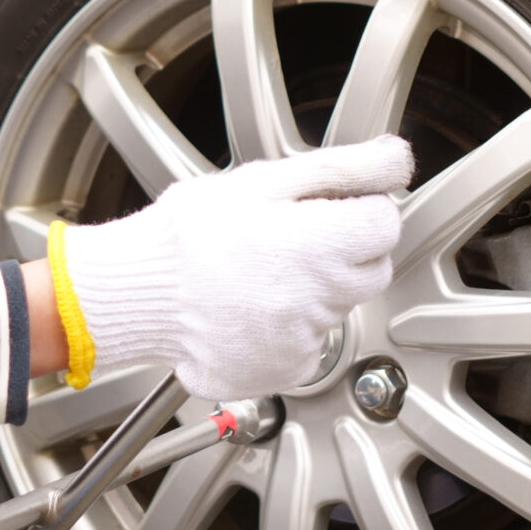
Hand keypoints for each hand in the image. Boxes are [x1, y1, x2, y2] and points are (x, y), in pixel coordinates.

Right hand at [50, 136, 411, 399]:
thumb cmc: (189, 233)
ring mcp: (303, 342)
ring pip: (339, 306)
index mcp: (318, 245)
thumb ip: (339, 169)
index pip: (386, 225)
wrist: (134, 293)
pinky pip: (311, 343)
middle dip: (345, 248)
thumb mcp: (261, 181)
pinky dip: (291, 326)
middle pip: (372, 268)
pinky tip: (252, 307)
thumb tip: (396, 159)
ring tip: (258, 271)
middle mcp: (319, 300)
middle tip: (291, 235)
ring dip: (314, 287)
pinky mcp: (286, 370)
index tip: (331, 207)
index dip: (362, 208)